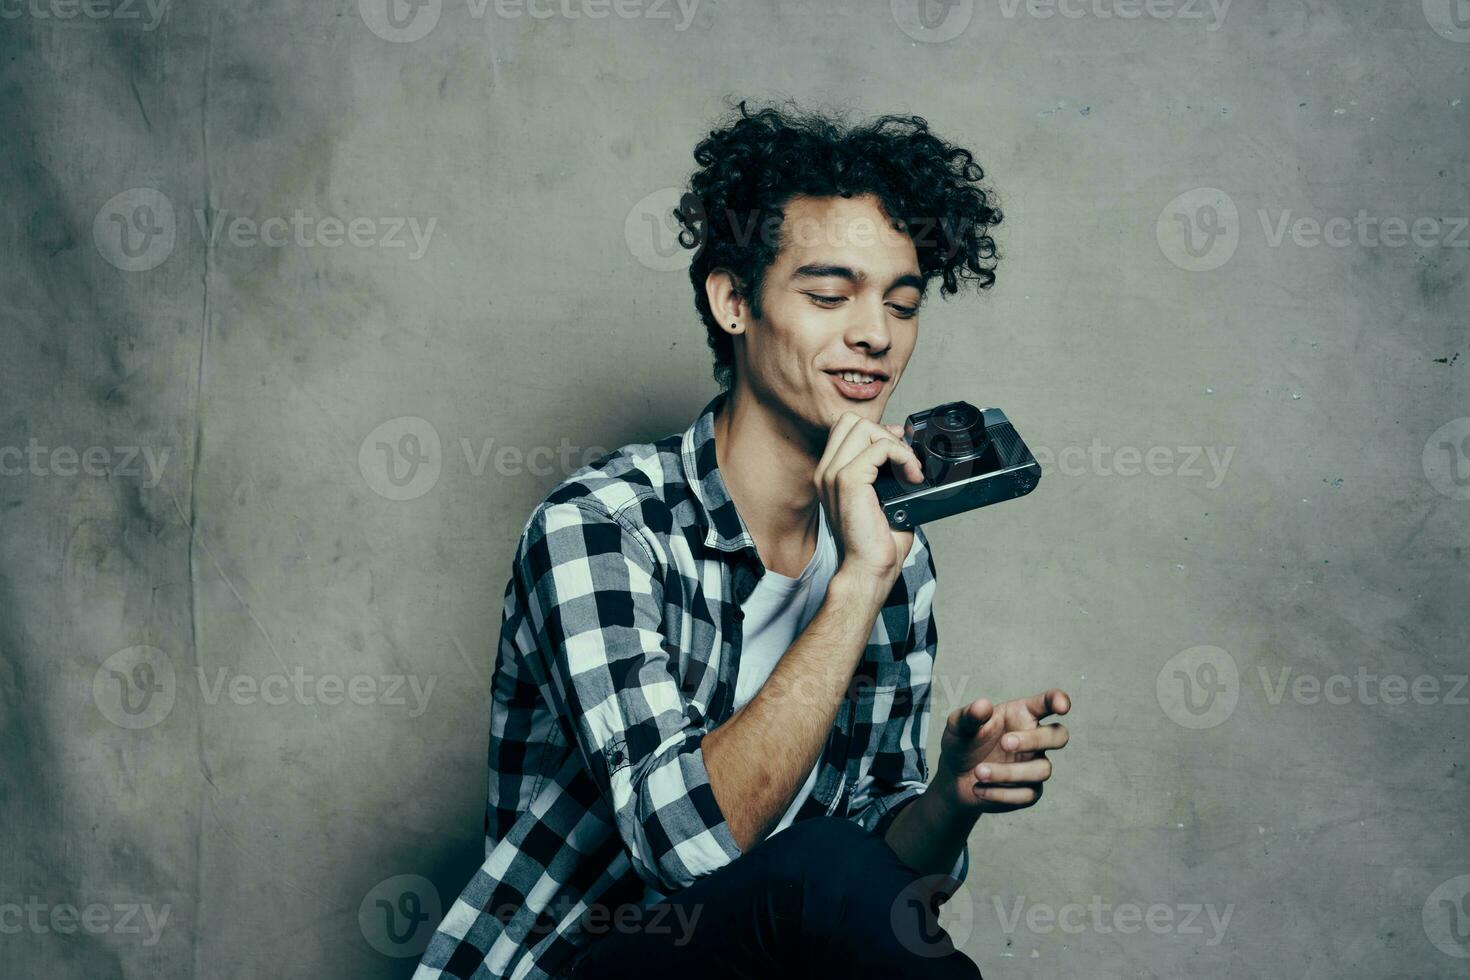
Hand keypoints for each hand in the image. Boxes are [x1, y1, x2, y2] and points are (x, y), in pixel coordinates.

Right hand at [814, 412, 923, 585]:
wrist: (868, 569)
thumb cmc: (876, 542)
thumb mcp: (881, 497)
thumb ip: (885, 469)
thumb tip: (901, 443)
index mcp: (829, 474)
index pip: (846, 429)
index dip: (876, 431)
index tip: (898, 450)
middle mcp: (826, 471)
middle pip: (852, 421)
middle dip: (884, 433)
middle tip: (904, 460)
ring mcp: (834, 474)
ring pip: (864, 427)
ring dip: (894, 443)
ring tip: (909, 469)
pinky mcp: (848, 481)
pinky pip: (880, 448)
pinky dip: (902, 456)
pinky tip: (912, 477)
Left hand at [935, 689, 1070, 814]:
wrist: (954, 778)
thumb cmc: (963, 743)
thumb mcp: (958, 726)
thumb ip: (969, 715)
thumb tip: (983, 705)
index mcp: (1022, 715)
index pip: (1047, 703)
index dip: (1058, 700)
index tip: (1061, 706)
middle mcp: (1034, 739)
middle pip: (1058, 736)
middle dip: (1035, 739)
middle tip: (1004, 742)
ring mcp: (1035, 766)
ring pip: (1042, 770)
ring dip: (1009, 772)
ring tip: (978, 772)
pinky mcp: (1029, 792)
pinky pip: (1026, 795)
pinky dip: (1000, 793)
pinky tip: (979, 789)